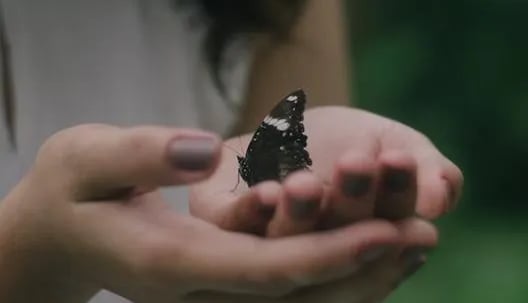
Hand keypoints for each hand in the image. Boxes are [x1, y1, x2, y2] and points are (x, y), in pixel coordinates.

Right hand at [0, 124, 427, 302]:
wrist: (57, 235)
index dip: (327, 252)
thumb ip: (143, 156)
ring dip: (358, 275)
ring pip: (298, 298)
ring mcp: (212, 293)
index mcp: (172, 264)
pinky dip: (333, 270)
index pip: (264, 269)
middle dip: (361, 267)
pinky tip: (371, 245)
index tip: (385, 227)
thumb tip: (204, 153)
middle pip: (295, 292)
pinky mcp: (219, 282)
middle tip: (423, 232)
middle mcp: (200, 290)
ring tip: (413, 239)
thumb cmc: (71, 192)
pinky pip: (288, 286)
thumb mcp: (88, 159)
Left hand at [190, 106, 462, 301]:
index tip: (401, 159)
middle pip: (340, 237)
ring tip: (306, 185)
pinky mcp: (224, 225)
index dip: (397, 194)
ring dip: (300, 216)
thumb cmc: (345, 142)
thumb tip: (440, 199)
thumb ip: (424, 166)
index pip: (390, 224)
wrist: (284, 126)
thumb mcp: (392, 143)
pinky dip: (250, 214)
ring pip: (288, 243)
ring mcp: (271, 242)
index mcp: (367, 236)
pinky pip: (235, 229)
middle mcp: (321, 248)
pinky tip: (266, 194)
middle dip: (352, 200)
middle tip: (361, 162)